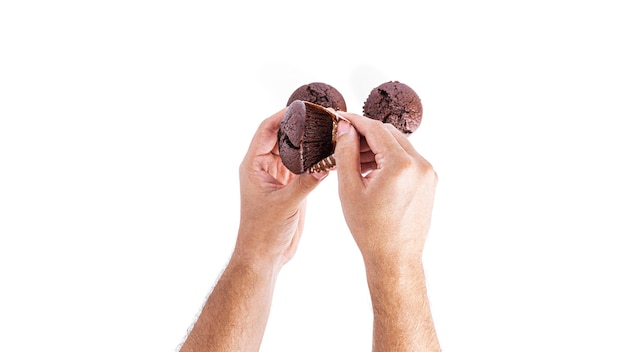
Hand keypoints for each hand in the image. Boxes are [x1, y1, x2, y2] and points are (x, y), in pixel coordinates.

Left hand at [235, 108, 327, 267]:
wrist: (264, 256)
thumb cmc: (263, 232)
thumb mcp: (285, 205)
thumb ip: (306, 183)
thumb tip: (326, 164)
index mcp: (254, 166)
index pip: (266, 131)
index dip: (281, 116)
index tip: (301, 107)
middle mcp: (264, 167)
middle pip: (282, 137)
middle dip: (300, 126)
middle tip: (321, 117)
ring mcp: (277, 177)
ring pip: (294, 151)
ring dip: (308, 142)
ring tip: (328, 132)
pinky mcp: (290, 187)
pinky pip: (302, 167)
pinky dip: (314, 159)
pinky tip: (329, 154)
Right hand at [333, 112, 437, 263]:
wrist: (395, 258)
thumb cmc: (370, 229)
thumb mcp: (349, 189)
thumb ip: (346, 153)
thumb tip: (347, 128)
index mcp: (400, 165)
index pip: (375, 129)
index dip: (355, 121)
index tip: (340, 118)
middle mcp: (420, 164)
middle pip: (389, 134)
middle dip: (366, 133)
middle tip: (344, 139)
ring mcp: (428, 173)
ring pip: (399, 146)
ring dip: (377, 146)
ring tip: (354, 158)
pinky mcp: (430, 181)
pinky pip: (408, 159)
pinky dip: (389, 158)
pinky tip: (371, 170)